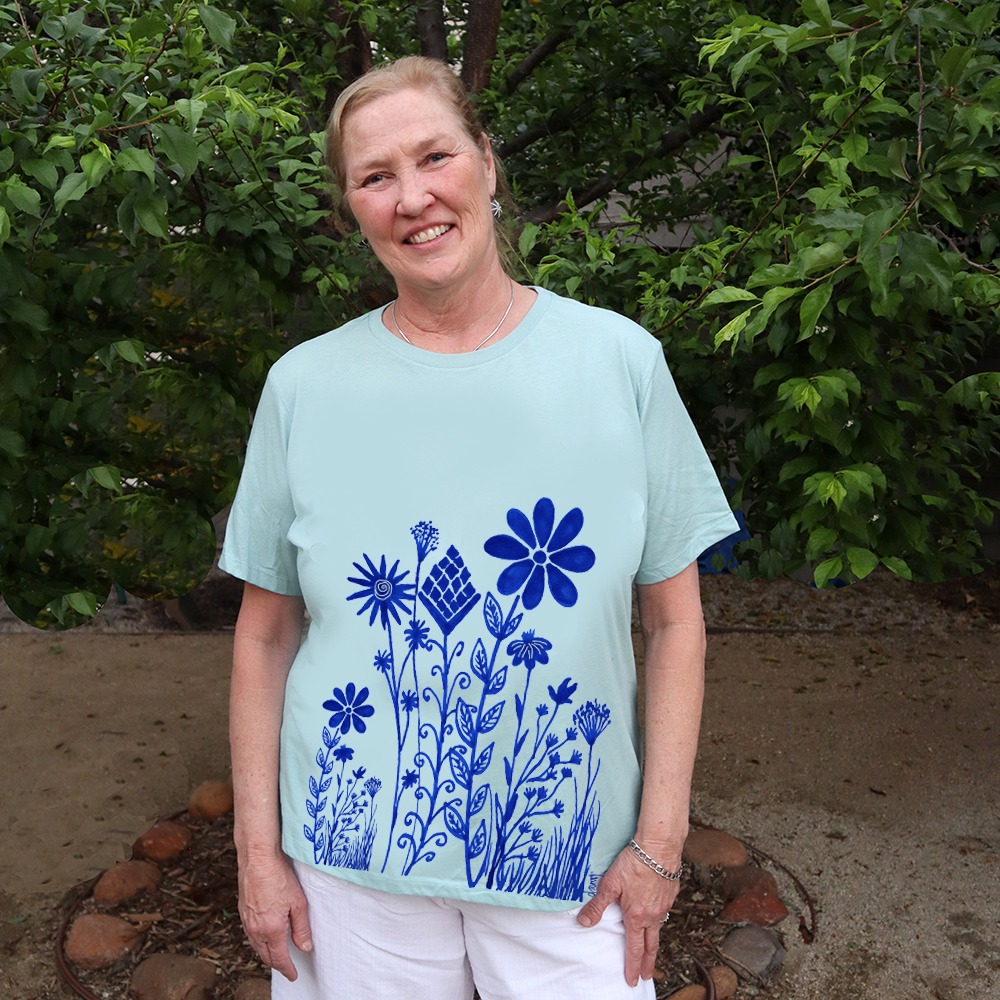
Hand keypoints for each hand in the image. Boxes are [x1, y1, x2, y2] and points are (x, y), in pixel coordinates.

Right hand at [237, 851, 311, 981]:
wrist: (257, 859)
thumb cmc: (279, 877)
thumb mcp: (298, 903)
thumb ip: (301, 928)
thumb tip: (304, 947)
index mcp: (272, 930)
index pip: (279, 958)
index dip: (287, 969)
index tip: (293, 975)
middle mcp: (256, 929)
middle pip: (266, 956)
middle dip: (276, 964)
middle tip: (286, 968)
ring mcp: (247, 921)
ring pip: (256, 946)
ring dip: (266, 954)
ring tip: (275, 955)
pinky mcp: (242, 911)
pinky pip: (250, 934)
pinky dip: (258, 942)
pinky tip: (263, 937)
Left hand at [576, 845, 678, 986]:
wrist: (659, 848)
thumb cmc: (633, 863)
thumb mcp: (610, 884)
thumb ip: (598, 905)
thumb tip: (584, 922)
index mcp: (637, 916)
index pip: (634, 948)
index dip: (632, 966)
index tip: (632, 979)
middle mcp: (653, 915)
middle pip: (651, 945)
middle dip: (648, 963)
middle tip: (647, 976)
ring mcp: (664, 905)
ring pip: (659, 929)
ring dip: (654, 942)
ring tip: (651, 949)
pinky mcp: (671, 893)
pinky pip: (665, 911)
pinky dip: (660, 919)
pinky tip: (657, 914)